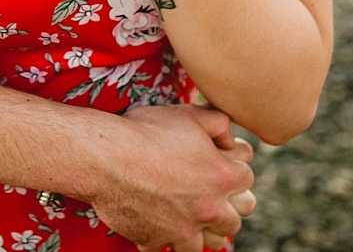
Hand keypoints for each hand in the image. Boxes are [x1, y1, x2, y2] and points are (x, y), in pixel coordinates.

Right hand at [89, 104, 255, 251]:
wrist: (106, 157)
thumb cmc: (146, 131)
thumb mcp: (189, 114)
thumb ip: (220, 122)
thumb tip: (231, 138)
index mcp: (222, 177)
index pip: (246, 179)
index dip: (233, 168)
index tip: (219, 164)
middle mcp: (209, 209)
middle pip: (235, 219)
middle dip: (227, 206)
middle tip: (210, 195)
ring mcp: (183, 229)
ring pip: (209, 244)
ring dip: (204, 231)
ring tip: (192, 217)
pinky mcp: (155, 240)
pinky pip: (166, 249)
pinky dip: (164, 239)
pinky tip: (158, 224)